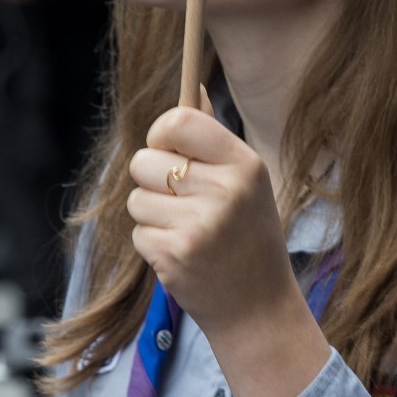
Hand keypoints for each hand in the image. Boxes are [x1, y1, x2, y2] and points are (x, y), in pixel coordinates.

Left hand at [128, 93, 327, 396]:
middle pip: (145, 161)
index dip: (161, 135)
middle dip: (152, 181)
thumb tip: (192, 84)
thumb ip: (213, 137)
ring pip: (136, 198)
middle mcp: (224, 190)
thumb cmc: (248, 237)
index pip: (179, 121)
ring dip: (151, 216)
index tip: (168, 151)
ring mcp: (200, 225)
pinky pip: (137, 232)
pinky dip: (152, 244)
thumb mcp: (245, 182)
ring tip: (186, 232)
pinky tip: (182, 255)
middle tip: (182, 203)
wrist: (259, 312)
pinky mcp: (176, 256)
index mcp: (244, 164)